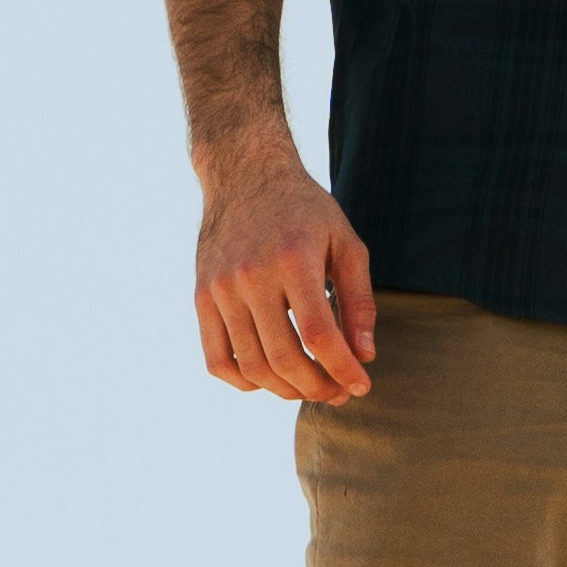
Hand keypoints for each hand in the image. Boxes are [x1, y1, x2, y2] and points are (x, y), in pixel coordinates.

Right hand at [195, 144, 377, 403]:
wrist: (245, 174)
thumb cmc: (304, 210)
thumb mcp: (345, 243)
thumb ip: (359, 300)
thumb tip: (365, 355)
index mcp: (294, 260)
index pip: (318, 335)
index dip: (342, 370)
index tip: (361, 386)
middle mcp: (252, 277)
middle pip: (284, 359)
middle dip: (317, 388)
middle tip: (337, 392)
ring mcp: (220, 289)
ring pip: (251, 367)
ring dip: (285, 390)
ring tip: (309, 387)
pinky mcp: (201, 297)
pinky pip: (216, 359)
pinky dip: (244, 382)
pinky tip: (270, 378)